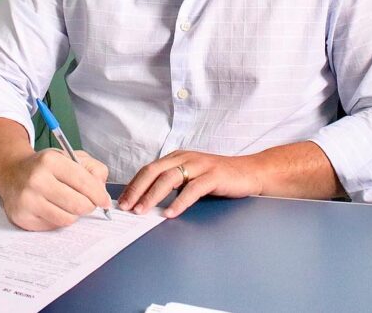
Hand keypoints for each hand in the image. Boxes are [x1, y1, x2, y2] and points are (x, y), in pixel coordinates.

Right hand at [0, 148, 110, 231]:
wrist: (11, 172)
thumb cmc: (45, 166)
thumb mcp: (69, 156)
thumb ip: (92, 168)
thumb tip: (102, 192)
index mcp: (50, 160)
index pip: (83, 182)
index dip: (99, 194)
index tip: (105, 201)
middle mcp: (36, 180)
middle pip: (78, 204)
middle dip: (89, 206)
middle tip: (89, 204)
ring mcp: (27, 200)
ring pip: (67, 219)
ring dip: (74, 214)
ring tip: (70, 204)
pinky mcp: (22, 217)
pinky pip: (53, 226)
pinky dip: (59, 219)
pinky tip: (54, 208)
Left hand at [117, 150, 262, 218]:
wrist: (250, 172)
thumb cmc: (218, 177)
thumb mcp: (191, 176)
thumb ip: (173, 184)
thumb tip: (147, 200)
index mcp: (177, 157)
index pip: (148, 169)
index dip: (133, 185)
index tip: (121, 201)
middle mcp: (185, 158)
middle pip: (153, 171)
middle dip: (137, 190)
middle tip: (125, 207)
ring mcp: (200, 165)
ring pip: (169, 178)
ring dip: (152, 196)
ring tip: (142, 211)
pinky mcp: (214, 175)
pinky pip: (192, 189)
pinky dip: (179, 202)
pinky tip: (170, 213)